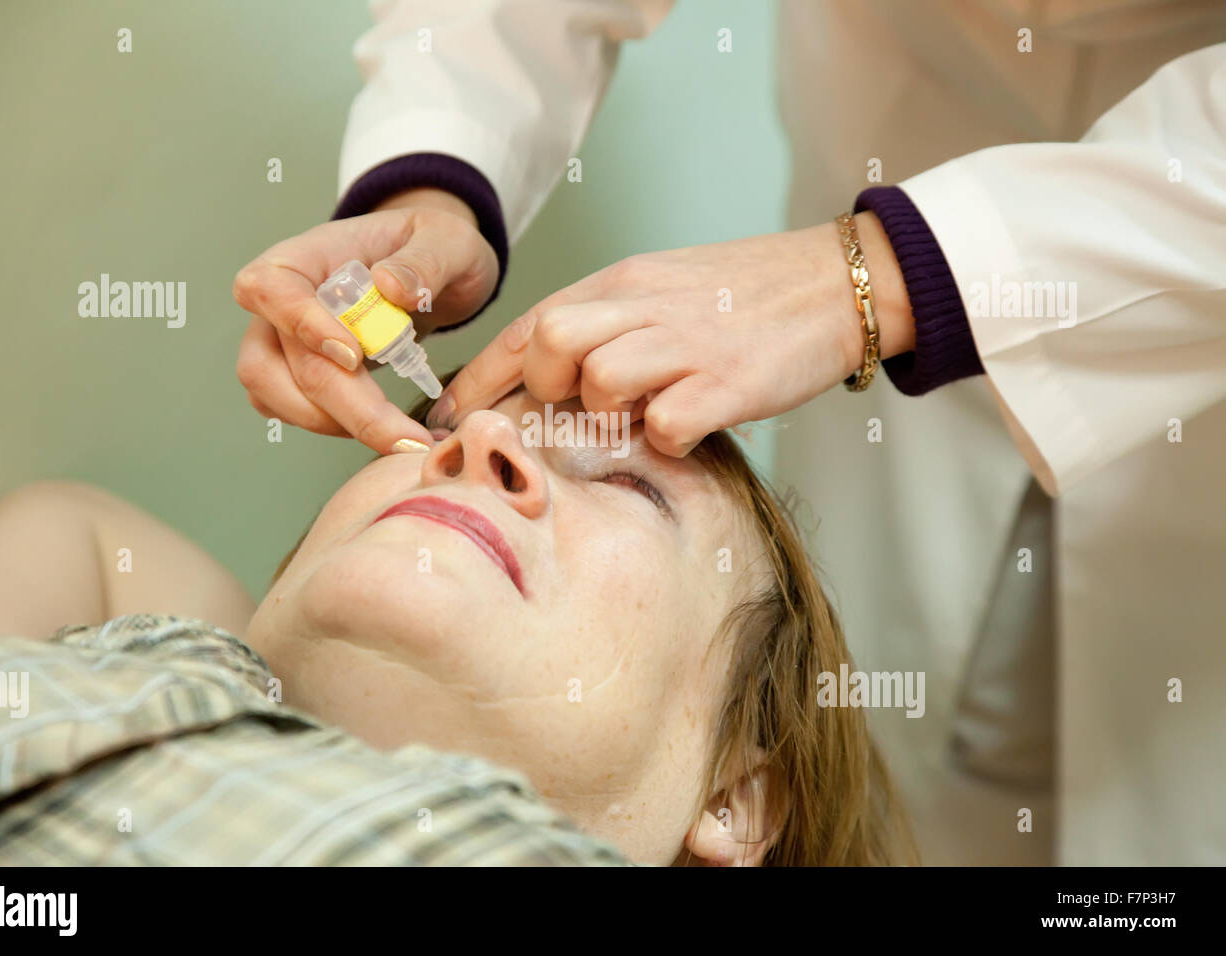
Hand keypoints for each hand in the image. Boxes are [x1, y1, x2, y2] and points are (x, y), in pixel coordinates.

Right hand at [233, 188, 498, 453]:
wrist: (434, 270)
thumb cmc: (435, 247)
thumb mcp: (450, 241)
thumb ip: (426, 261)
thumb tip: (390, 287)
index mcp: (310, 255)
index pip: (270, 285)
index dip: (300, 325)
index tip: (354, 357)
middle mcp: (282, 298)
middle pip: (276, 360)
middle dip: (343, 406)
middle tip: (406, 439)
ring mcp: (282, 337)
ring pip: (270, 392)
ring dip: (330, 424)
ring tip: (398, 438)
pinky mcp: (294, 371)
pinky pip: (287, 408)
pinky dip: (331, 428)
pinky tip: (383, 429)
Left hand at [425, 213, 913, 455]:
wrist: (837, 284)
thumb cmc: (746, 296)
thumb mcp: (664, 288)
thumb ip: (608, 321)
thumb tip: (548, 373)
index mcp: (623, 282)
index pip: (528, 325)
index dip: (478, 377)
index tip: (446, 419)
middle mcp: (645, 307)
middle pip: (551, 343)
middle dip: (544, 389)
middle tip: (571, 412)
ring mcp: (686, 345)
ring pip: (600, 382)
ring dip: (607, 414)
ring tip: (639, 418)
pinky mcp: (728, 385)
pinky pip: (665, 423)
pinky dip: (664, 439)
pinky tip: (684, 434)